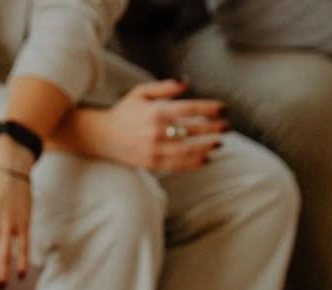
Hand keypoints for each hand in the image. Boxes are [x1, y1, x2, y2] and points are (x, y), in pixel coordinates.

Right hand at [94, 79, 227, 170]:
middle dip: (213, 128)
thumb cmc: (125, 111)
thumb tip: (186, 83)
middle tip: (228, 127)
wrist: (103, 136)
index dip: (209, 108)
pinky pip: (178, 165)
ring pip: (188, 150)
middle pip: (192, 130)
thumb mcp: (141, 92)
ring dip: (206, 147)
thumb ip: (165, 88)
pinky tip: (206, 160)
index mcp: (156, 111)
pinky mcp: (152, 163)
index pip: (190, 109)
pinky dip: (193, 163)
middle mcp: (157, 131)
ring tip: (219, 144)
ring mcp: (155, 149)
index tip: (224, 108)